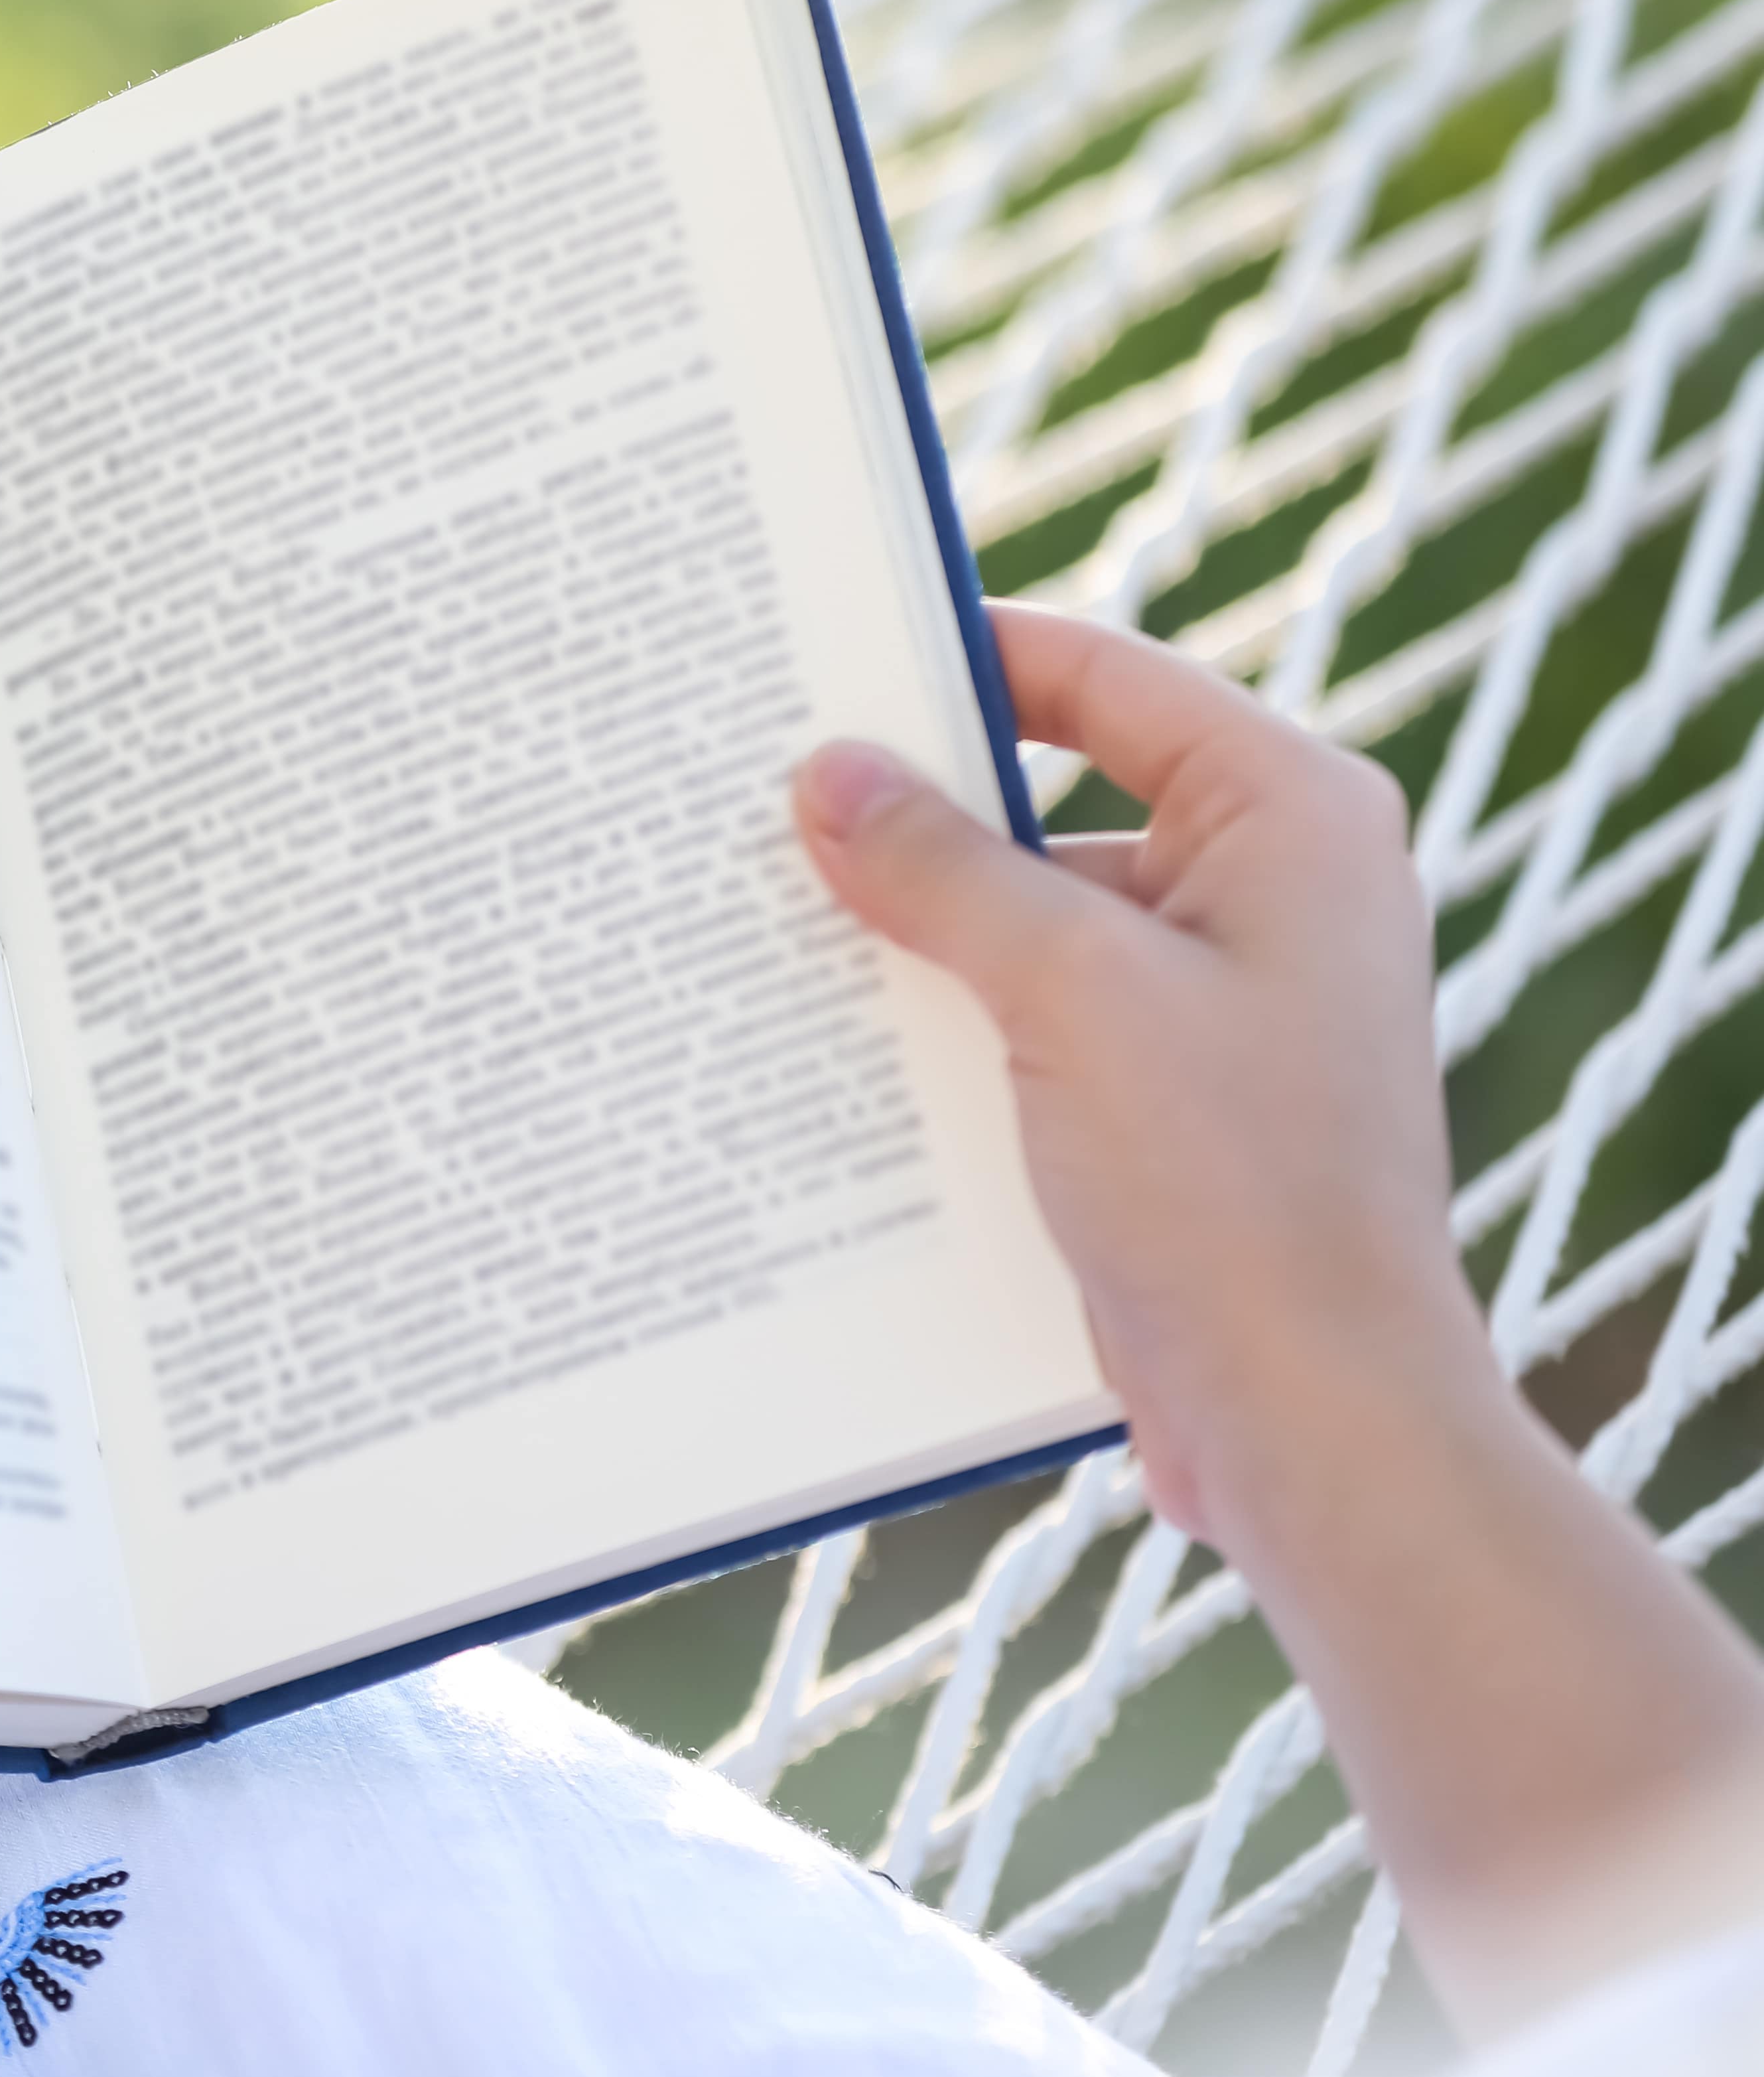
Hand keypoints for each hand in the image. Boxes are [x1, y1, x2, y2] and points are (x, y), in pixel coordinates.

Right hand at [794, 605, 1763, 2033]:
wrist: (1313, 1416)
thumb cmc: (1233, 1188)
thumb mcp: (1070, 993)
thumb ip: (943, 868)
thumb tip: (828, 771)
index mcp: (1293, 817)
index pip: (1101, 679)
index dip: (960, 662)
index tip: (821, 661)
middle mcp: (1273, 887)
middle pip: (1054, 796)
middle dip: (913, 811)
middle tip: (762, 796)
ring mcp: (1223, 997)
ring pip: (1033, 916)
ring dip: (918, 930)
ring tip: (770, 921)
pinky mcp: (1173, 1094)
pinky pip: (1037, 1014)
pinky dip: (948, 1018)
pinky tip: (834, 1039)